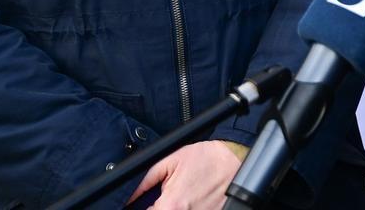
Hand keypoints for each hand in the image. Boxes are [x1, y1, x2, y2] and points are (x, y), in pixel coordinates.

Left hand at [125, 140, 239, 208]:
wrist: (235, 160)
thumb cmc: (205, 159)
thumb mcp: (170, 162)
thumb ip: (144, 181)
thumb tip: (129, 196)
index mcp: (170, 206)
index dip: (142, 209)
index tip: (149, 203)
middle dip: (159, 208)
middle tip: (166, 198)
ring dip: (175, 208)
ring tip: (183, 198)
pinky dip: (189, 209)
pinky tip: (192, 200)